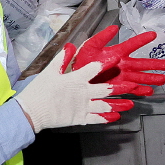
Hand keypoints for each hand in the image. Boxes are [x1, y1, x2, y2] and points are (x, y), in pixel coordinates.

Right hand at [16, 65, 134, 131]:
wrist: (31, 111)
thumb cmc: (40, 90)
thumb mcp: (50, 71)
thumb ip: (62, 59)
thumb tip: (70, 46)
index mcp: (76, 79)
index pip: (95, 68)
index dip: (107, 63)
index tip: (117, 58)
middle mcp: (83, 93)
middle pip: (106, 89)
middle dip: (121, 87)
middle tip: (133, 85)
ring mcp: (83, 107)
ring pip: (105, 105)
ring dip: (119, 104)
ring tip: (131, 103)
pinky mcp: (80, 119)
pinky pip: (97, 119)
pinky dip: (107, 118)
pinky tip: (116, 116)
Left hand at [60, 25, 164, 95]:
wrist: (72, 80)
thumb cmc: (79, 62)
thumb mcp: (89, 47)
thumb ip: (101, 37)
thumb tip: (114, 28)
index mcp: (115, 53)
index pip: (132, 45)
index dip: (142, 40)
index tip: (154, 35)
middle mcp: (120, 65)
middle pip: (141, 64)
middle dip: (155, 65)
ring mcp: (120, 77)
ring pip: (139, 77)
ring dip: (151, 79)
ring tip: (163, 79)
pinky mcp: (116, 88)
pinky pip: (131, 89)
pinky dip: (140, 91)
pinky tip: (148, 91)